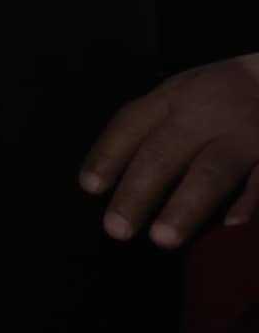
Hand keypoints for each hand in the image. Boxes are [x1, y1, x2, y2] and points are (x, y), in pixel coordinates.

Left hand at [80, 53, 258, 246]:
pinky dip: (245, 203)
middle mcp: (203, 115)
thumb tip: (109, 177)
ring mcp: (242, 135)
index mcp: (172, 98)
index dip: (109, 155)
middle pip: (164, 153)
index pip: (132, 124)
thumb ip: (150, 128)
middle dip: (138, 192)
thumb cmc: (216, 94)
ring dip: (185, 206)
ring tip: (162, 238)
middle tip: (116, 229)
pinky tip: (228, 226)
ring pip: (211, 172)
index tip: (90, 188)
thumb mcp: (178, 95)